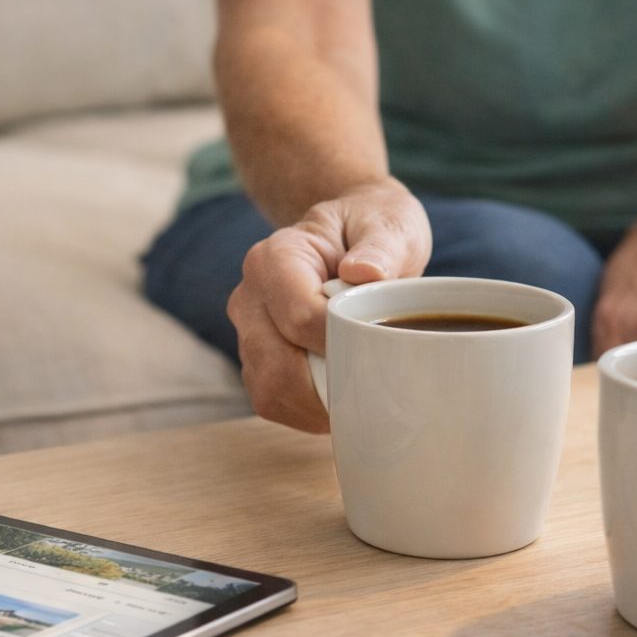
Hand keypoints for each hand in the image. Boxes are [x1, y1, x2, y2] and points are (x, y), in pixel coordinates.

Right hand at [228, 179, 430, 432]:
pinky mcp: (255, 360)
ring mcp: (248, 332)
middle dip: (328, 388)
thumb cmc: (370, 228)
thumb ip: (381, 246)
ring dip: (317, 407)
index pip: (298, 317)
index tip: (382, 350)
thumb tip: (365, 273)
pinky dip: (307, 412)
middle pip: (276, 365)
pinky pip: (272, 401)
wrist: (350, 235)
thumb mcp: (388, 224)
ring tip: (361, 395)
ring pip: (269, 391)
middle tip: (379, 388)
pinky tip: (340, 398)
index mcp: (273, 258)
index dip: (340, 344)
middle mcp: (249, 297)